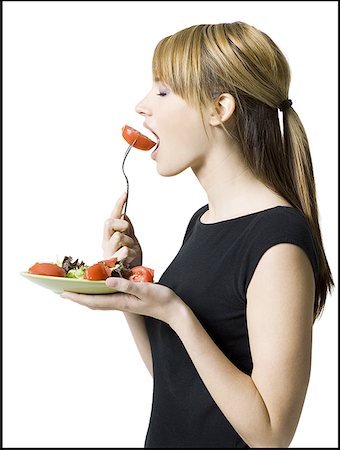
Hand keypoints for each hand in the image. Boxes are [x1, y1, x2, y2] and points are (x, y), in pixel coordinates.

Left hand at [61, 278, 186, 326]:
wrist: (174, 310)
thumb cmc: (161, 300)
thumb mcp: (144, 289)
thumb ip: (125, 285)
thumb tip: (106, 280)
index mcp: (121, 302)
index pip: (94, 300)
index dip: (78, 297)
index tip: (63, 294)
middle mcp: (120, 303)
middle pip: (93, 302)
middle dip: (78, 298)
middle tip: (63, 292)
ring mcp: (124, 302)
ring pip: (100, 300)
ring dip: (87, 296)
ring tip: (76, 290)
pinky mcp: (130, 299)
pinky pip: (109, 296)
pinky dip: (99, 292)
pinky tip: (99, 287)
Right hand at [102, 192, 141, 265]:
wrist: (127, 278)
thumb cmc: (128, 260)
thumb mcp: (130, 240)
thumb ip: (127, 228)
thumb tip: (125, 214)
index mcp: (110, 235)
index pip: (114, 216)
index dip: (119, 204)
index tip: (125, 194)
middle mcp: (106, 242)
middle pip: (109, 222)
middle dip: (122, 224)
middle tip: (127, 232)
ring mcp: (108, 251)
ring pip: (118, 236)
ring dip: (129, 242)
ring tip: (131, 250)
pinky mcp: (112, 262)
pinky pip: (124, 251)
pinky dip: (131, 253)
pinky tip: (131, 258)